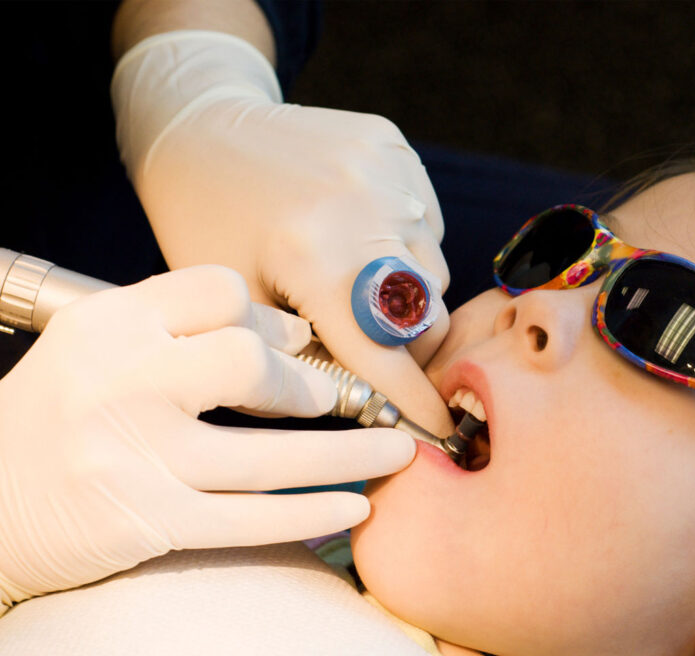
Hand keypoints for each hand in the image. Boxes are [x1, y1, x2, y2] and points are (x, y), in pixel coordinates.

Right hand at [0, 266, 413, 612]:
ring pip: (269, 456)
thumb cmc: (56, 418)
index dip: (269, 318)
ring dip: (349, 454)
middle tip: (334, 398)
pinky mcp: (148, 521)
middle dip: (309, 384)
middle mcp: (121, 384)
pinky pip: (249, 519)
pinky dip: (311, 513)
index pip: (215, 292)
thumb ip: (179, 328)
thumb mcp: (98, 348)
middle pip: (247, 363)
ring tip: (397, 451)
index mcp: (110, 325)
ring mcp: (134, 457)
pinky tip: (353, 506)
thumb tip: (290, 333)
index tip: (297, 343)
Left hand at [111, 30, 454, 436]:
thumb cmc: (205, 223)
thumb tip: (366, 402)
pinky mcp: (394, 146)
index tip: (439, 432)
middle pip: (428, 316)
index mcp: (314, 256)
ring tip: (354, 283)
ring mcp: (387, 170)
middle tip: (375, 356)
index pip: (385, 352)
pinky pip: (427, 224)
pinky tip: (358, 237)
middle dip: (409, 350)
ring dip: (406, 297)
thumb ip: (299, 360)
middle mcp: (365, 208)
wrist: (198, 127)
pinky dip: (403, 247)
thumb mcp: (237, 306)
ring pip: (434, 272)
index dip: (415, 401)